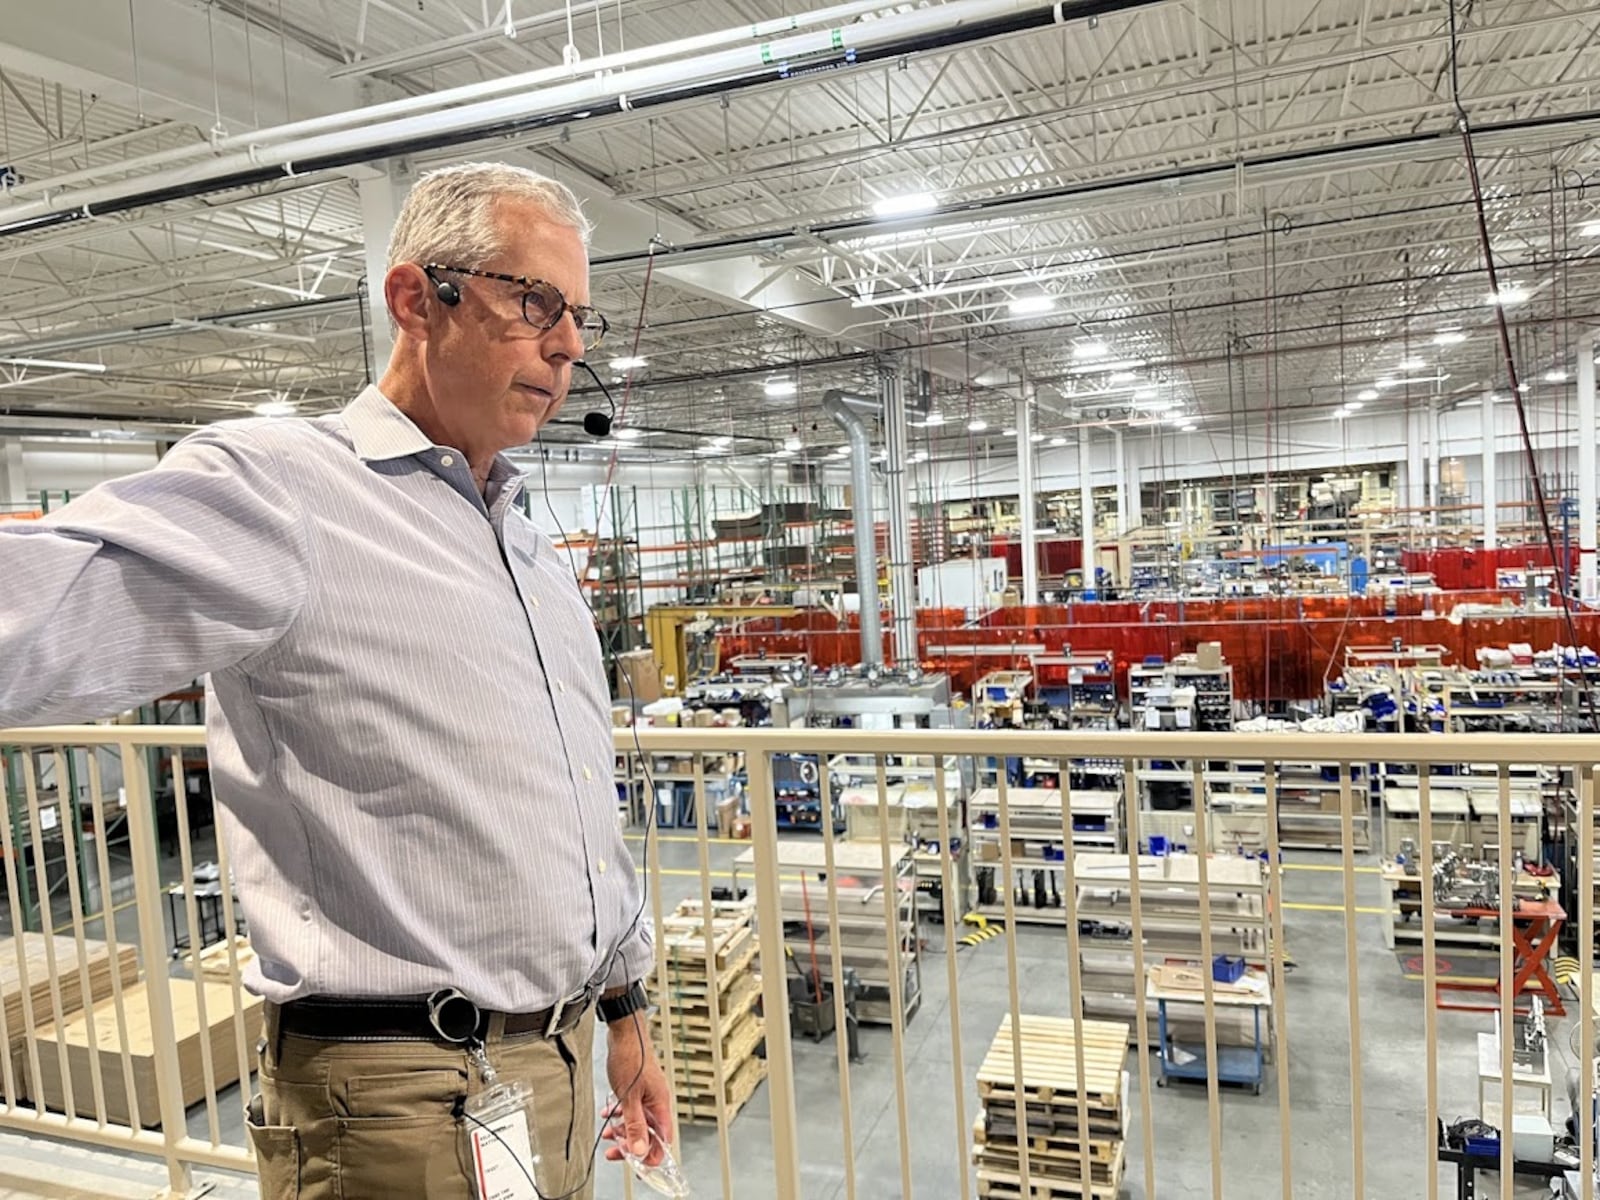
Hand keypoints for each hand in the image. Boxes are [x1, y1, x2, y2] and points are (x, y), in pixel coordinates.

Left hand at [601, 1013, 672, 1165]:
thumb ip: (635, 1125)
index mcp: (661, 1104)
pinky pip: (632, 1108)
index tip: (638, 1166)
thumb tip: (640, 1150)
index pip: (663, 1140)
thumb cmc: (631, 1058)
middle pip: (650, 1132)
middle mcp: (657, 1100)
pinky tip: (610, 1114)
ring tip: (609, 1134)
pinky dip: (621, 1114)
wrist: (625, 1033)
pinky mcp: (639, 1087)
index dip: (652, 1155)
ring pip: (639, 1120)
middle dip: (633, 1144)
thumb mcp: (629, 1098)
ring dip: (624, 1130)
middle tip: (616, 1153)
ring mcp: (648, 1093)